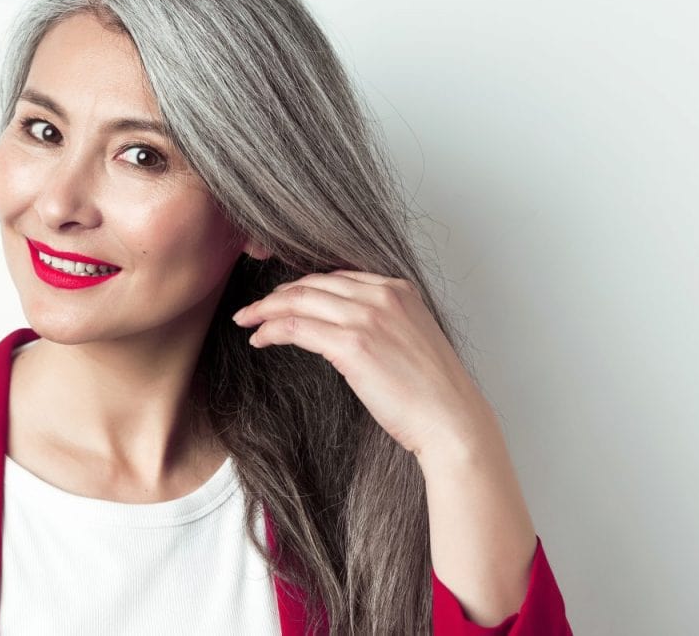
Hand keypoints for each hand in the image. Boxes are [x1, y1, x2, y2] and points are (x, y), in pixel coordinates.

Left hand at [231, 270, 497, 460]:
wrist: (452, 421)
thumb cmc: (431, 392)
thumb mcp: (409, 340)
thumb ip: (380, 322)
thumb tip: (341, 328)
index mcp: (399, 289)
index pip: (336, 277)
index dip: (302, 286)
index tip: (281, 299)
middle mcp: (382, 295)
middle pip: (312, 283)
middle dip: (277, 295)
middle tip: (253, 309)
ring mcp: (368, 317)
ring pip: (299, 300)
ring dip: (265, 309)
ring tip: (246, 321)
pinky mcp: (353, 344)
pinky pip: (297, 327)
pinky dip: (271, 330)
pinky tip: (259, 339)